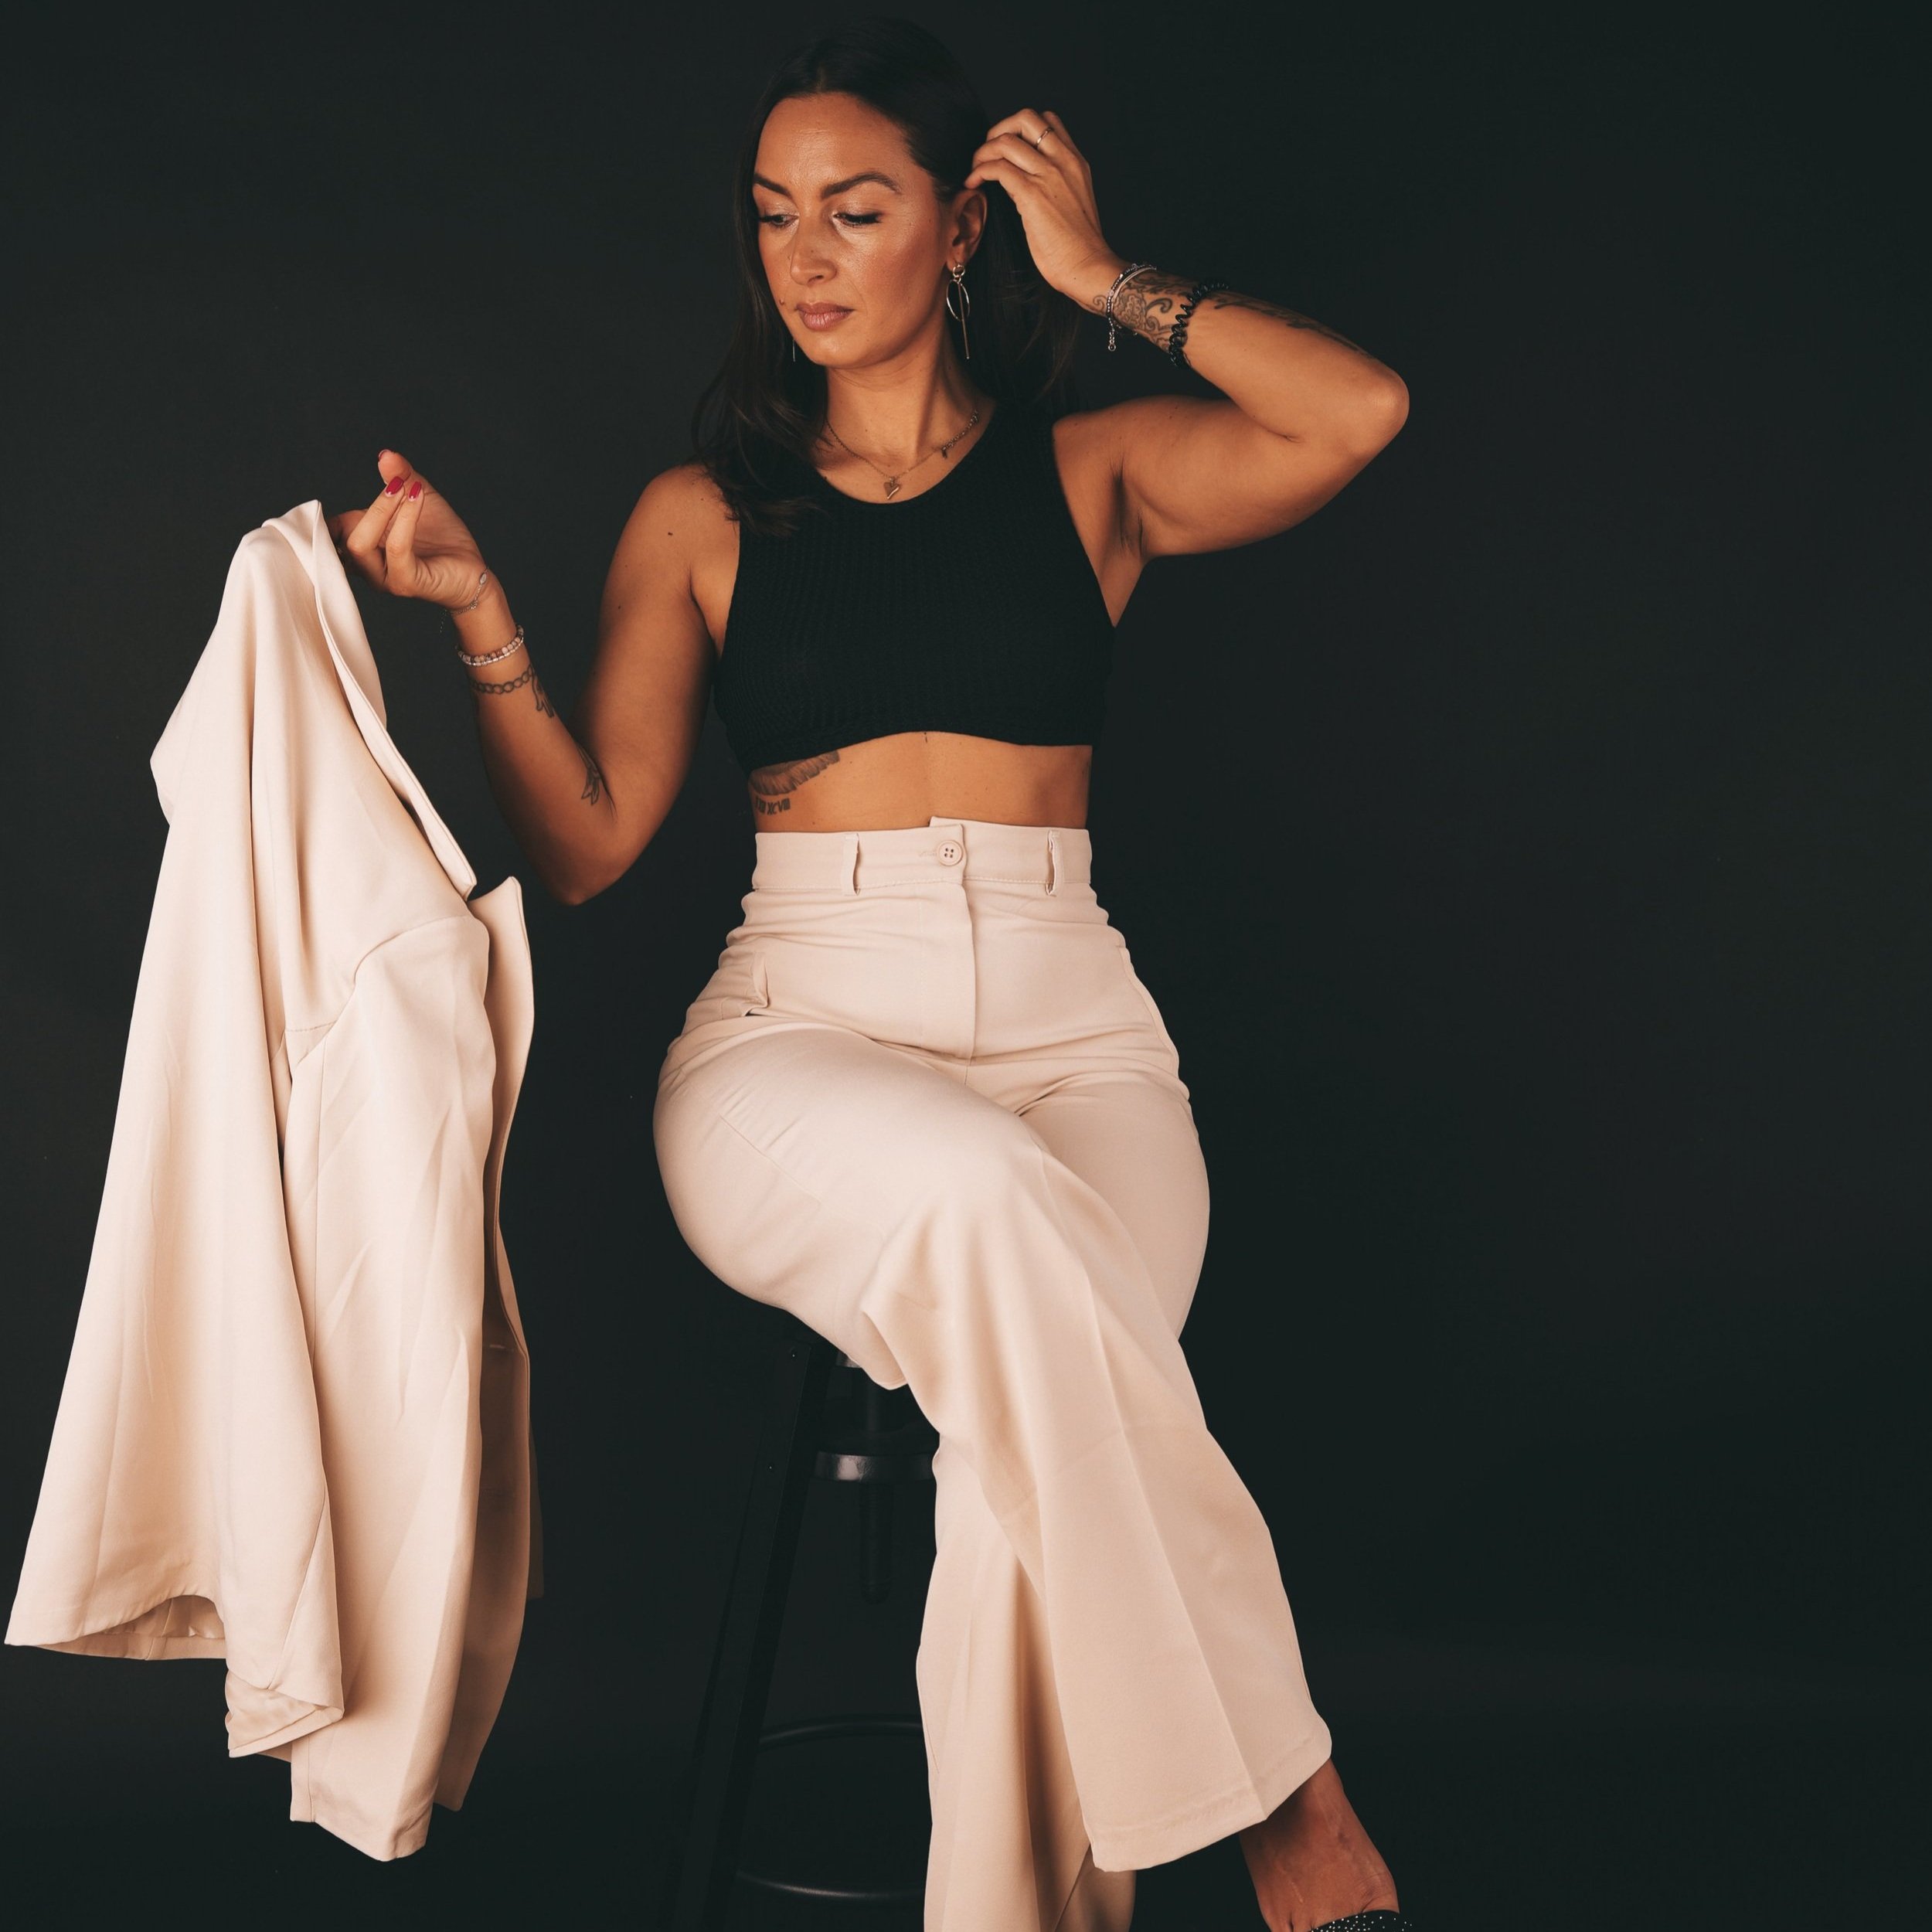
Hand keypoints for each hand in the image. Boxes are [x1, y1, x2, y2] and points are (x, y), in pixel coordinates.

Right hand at [326, 449, 487, 609]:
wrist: (472, 570)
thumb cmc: (443, 539)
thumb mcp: (420, 499)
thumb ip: (400, 477)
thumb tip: (385, 455)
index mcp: (365, 548)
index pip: (332, 532)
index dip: (339, 509)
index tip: (376, 487)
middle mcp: (368, 567)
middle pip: (346, 536)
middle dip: (373, 504)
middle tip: (397, 483)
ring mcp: (385, 578)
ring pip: (361, 545)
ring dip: (383, 509)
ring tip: (406, 488)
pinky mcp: (407, 582)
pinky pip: (395, 550)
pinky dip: (404, 519)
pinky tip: (417, 499)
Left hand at [964, 109, 1120, 304]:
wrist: (1089, 266)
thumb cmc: (1079, 246)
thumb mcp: (1072, 202)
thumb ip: (1053, 184)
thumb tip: (1024, 182)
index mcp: (1075, 161)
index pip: (1048, 121)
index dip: (1021, 128)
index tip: (1008, 149)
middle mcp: (1063, 161)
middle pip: (1026, 118)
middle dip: (999, 129)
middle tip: (988, 153)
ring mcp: (1048, 175)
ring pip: (1006, 141)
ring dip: (983, 152)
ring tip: (975, 170)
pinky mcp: (1032, 195)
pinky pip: (997, 168)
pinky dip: (979, 171)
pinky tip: (973, 183)